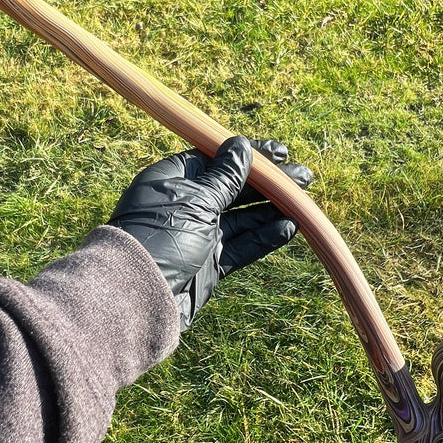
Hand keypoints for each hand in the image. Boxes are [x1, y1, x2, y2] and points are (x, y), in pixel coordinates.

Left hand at [109, 136, 312, 329]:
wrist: (138, 297)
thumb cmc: (162, 237)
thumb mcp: (197, 200)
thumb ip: (225, 177)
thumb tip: (241, 146)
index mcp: (173, 180)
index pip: (217, 159)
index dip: (249, 155)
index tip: (280, 152)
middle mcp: (186, 204)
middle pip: (233, 188)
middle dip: (268, 184)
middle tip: (303, 178)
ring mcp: (198, 235)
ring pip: (241, 218)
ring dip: (271, 210)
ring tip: (303, 204)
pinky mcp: (209, 263)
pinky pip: (241, 246)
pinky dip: (264, 238)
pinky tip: (289, 228)